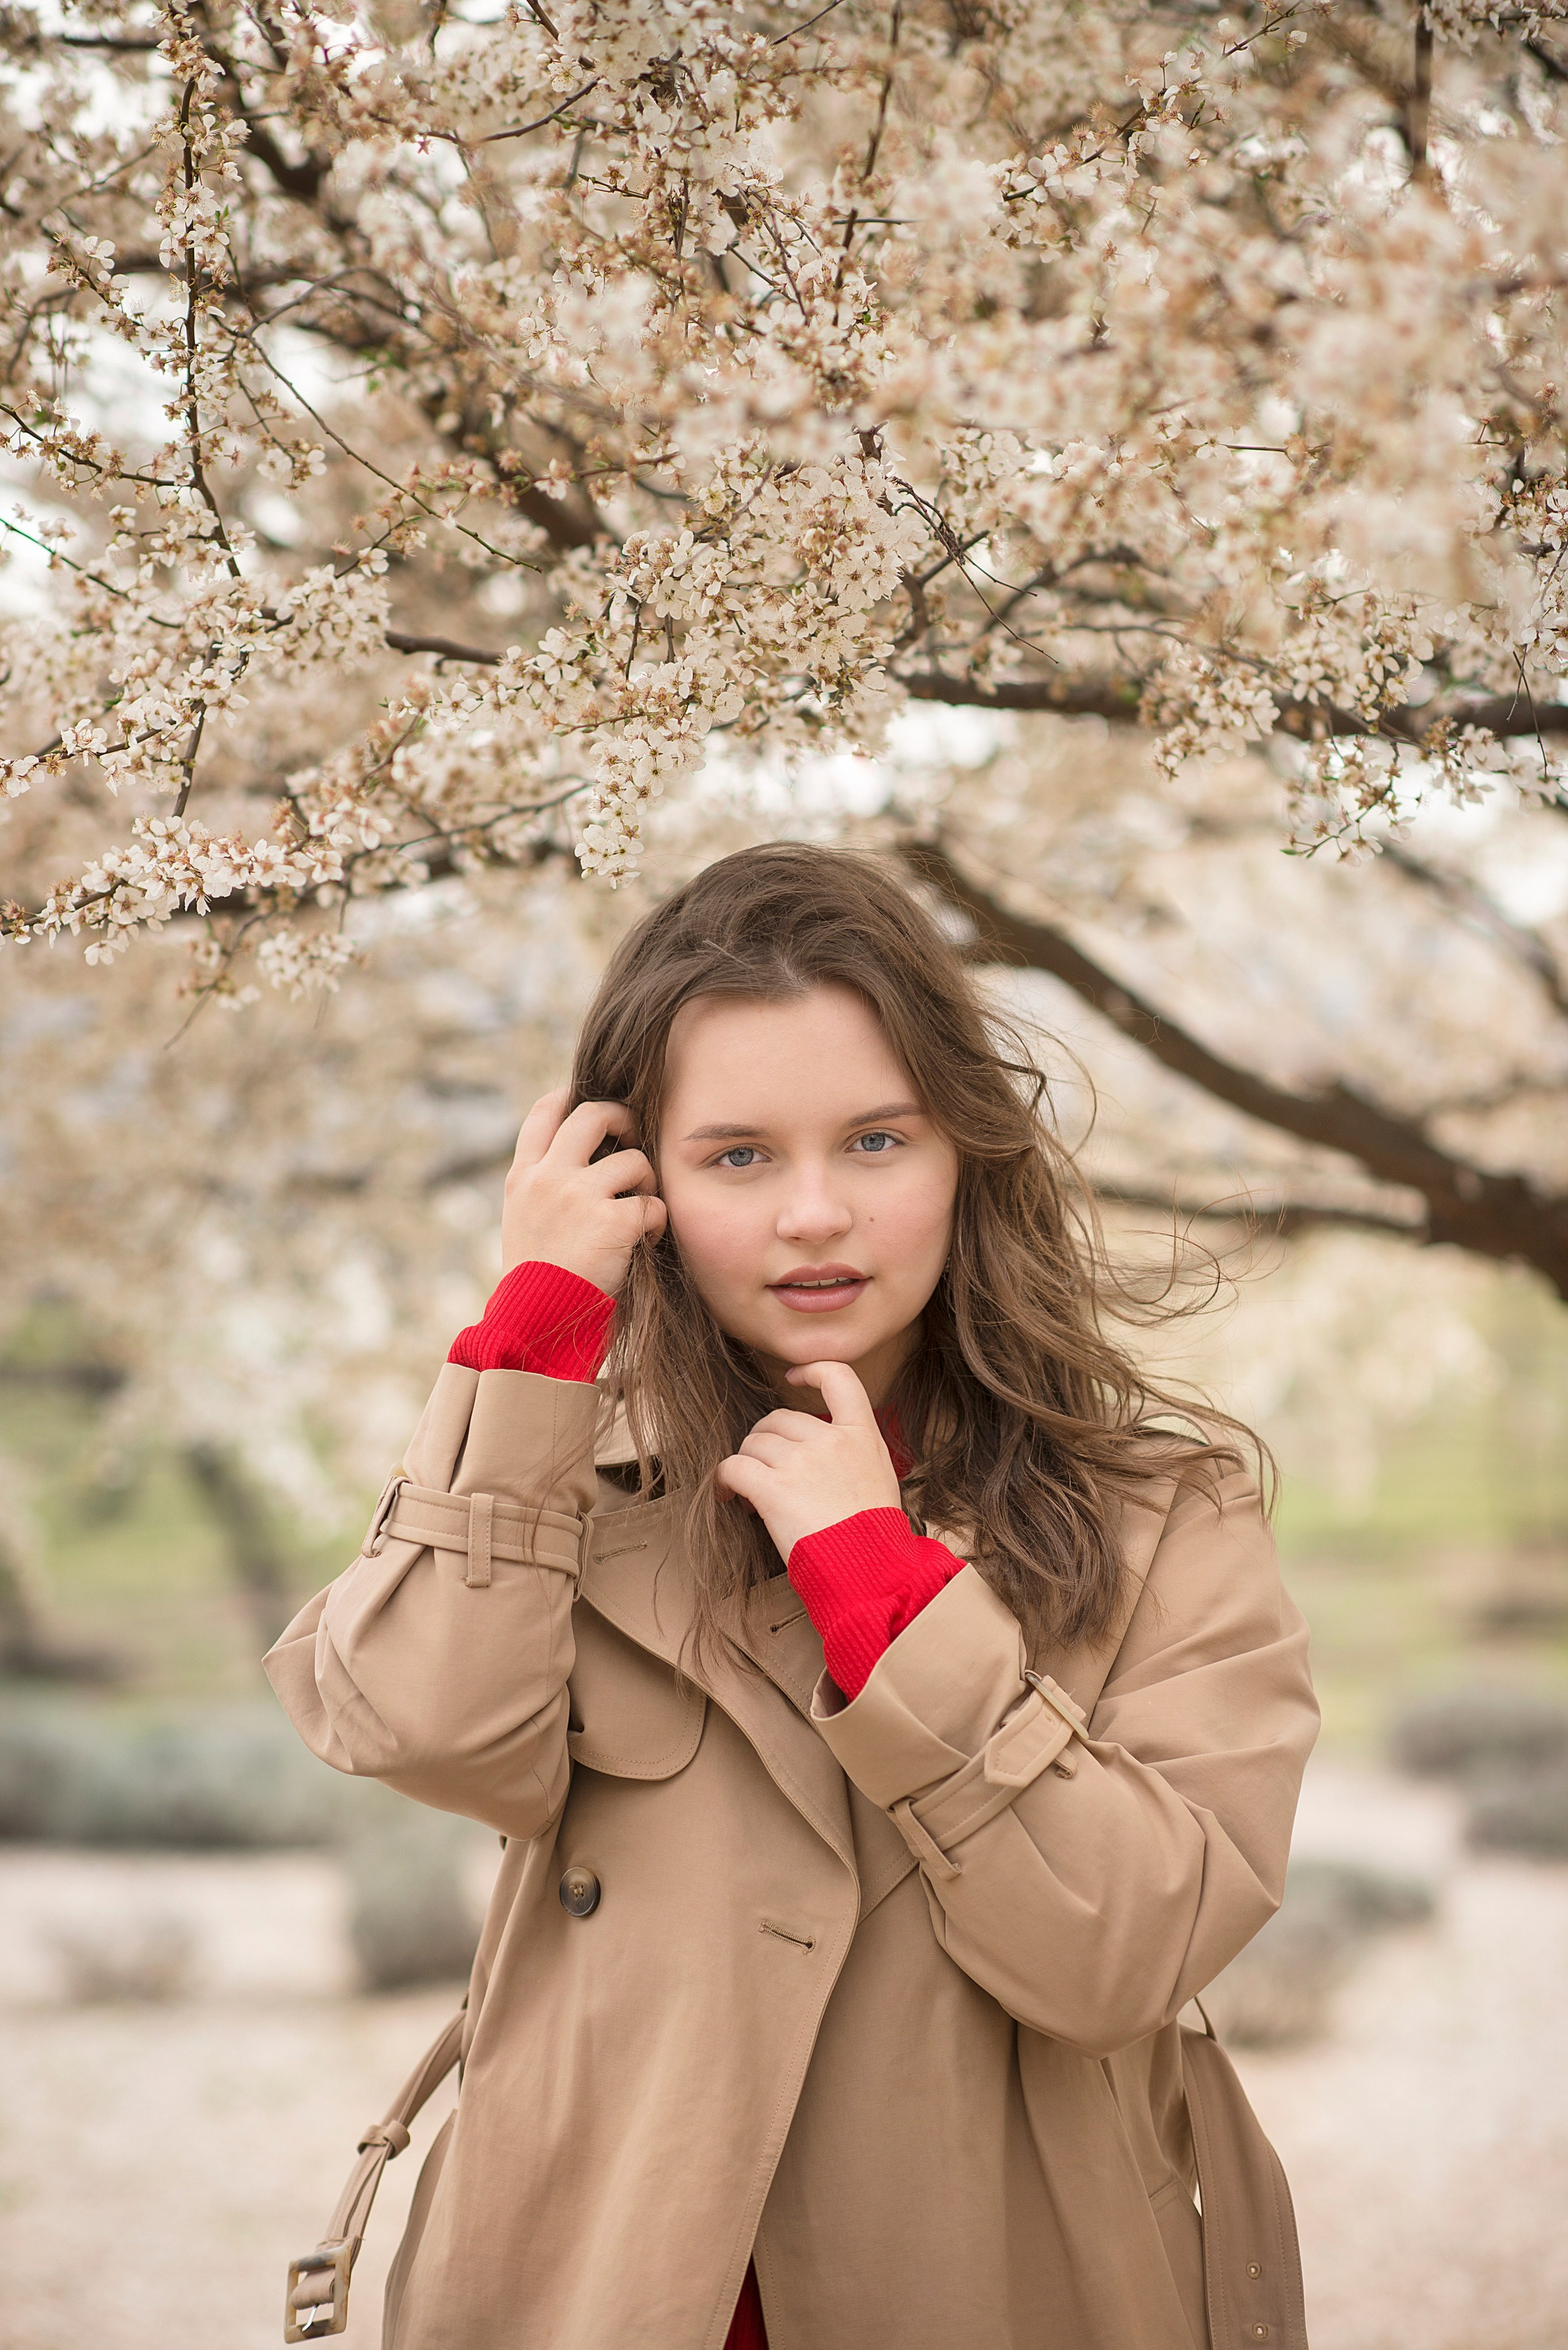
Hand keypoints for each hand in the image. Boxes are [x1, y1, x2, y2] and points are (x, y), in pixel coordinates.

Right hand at [500, 1087, 667, 1296]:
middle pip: (593, 1115)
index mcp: (523, 1178)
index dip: (571, 1096)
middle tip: (635, 1139)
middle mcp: (547, 1178)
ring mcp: (578, 1196)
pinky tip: (644, 1243)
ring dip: (645, 1184)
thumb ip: (545, 1186)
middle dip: (623, 1119)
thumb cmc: (538, 1282)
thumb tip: (584, 1155)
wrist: (537, 1324)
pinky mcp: (611, 1221)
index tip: (591, 1102)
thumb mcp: (524, 1222)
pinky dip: (656, 1223)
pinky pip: (653, 1204)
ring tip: (639, 1214)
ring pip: (634, 1161)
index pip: (544, 1112)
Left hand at [715, 1361, 900, 1563]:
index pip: (839, 1377)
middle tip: (767, 1471)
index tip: (793, 1378)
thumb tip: (823, 1446)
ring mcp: (800, 1462)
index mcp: (862, 1434)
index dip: (812, 1371)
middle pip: (778, 1418)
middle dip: (765, 1441)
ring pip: (753, 1442)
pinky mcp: (773, 1489)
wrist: (871, 1570)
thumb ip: (854, 1451)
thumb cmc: (874, 1535)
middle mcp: (830, 1440)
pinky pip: (733, 1467)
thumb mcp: (879, 1476)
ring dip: (747, 1463)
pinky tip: (728, 1495)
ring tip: (751, 1492)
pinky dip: (723, 1479)